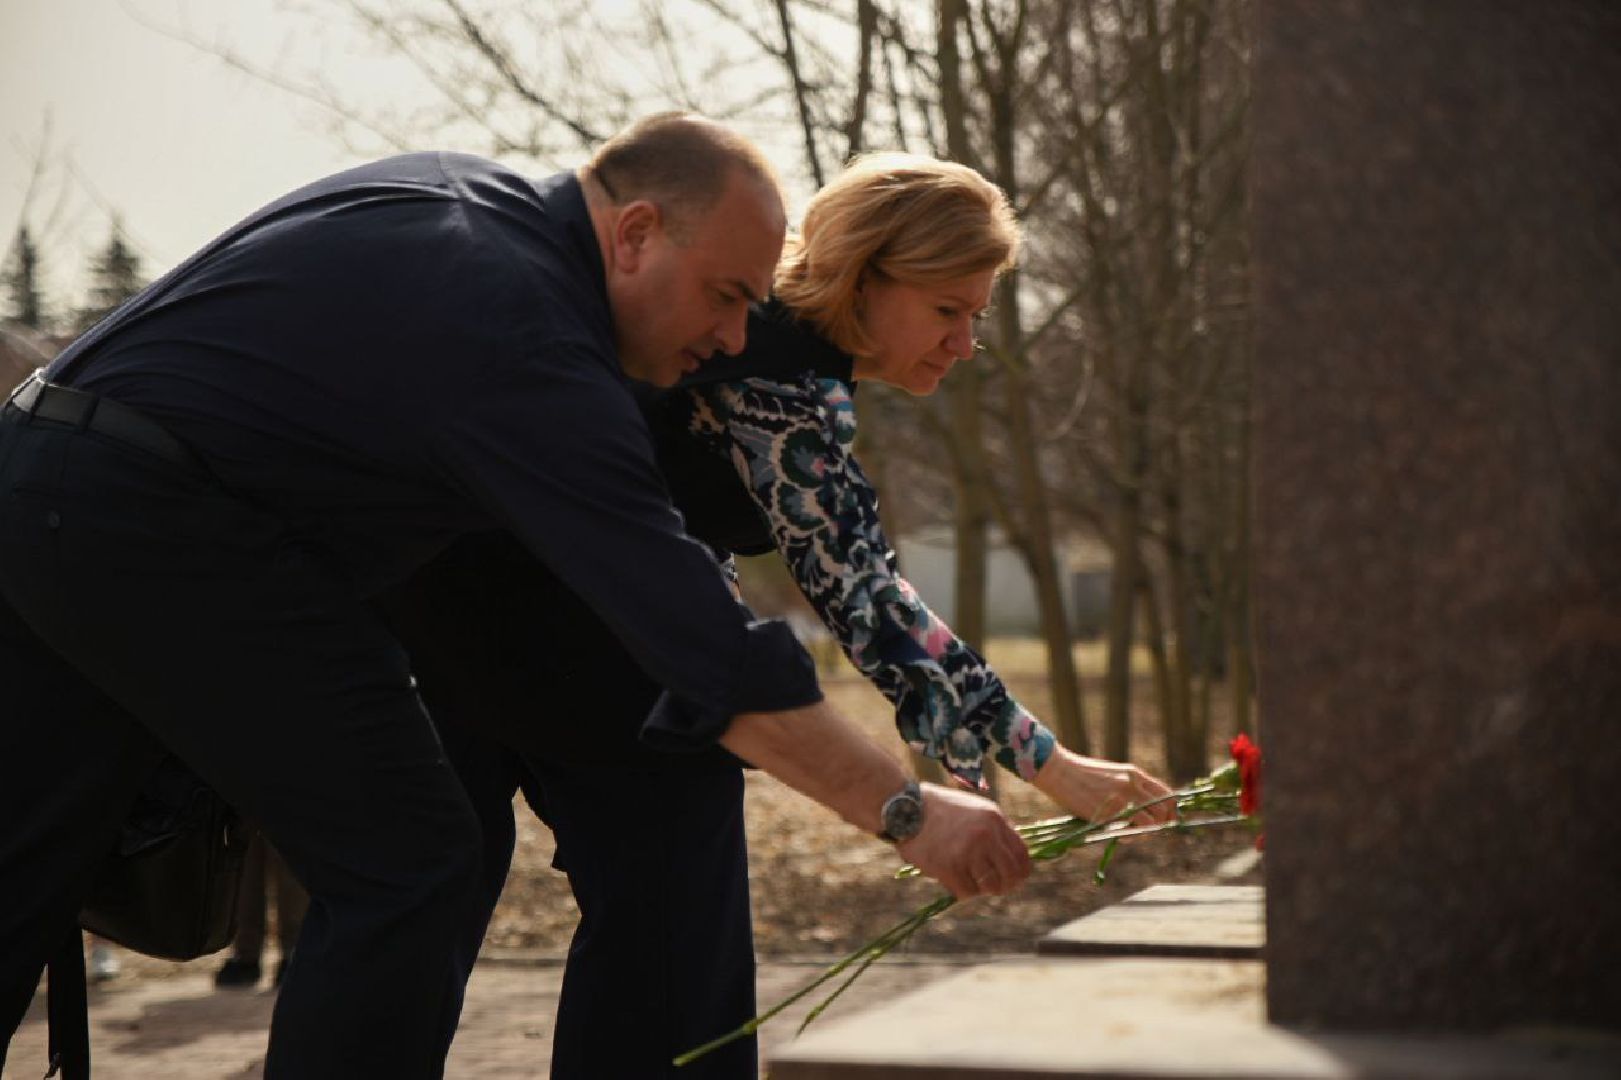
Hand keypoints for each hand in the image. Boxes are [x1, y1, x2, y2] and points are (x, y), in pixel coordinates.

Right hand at [894, 783, 1031, 899]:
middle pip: (1011, 874)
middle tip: (995, 887)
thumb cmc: (939, 808)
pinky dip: (962, 891)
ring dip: (982, 889)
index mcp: (995, 819)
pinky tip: (954, 881)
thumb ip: (995, 828)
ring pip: (991, 886)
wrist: (905, 807)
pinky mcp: (949, 867)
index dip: (1021, 871)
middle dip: (1005, 885)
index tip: (1014, 878)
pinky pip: (967, 892)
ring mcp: (967, 851)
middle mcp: (985, 835)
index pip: (1022, 854)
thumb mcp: (974, 807)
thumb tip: (1013, 853)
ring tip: (971, 882)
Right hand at [1032, 746, 1175, 827]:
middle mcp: (1133, 785)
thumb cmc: (1081, 773)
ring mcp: (1122, 799)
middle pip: (1164, 810)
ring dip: (1147, 832)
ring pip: (1152, 822)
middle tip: (1149, 831)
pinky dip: (1131, 837)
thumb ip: (1130, 787)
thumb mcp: (1112, 774)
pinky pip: (1131, 830)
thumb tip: (1144, 808)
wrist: (1059, 771)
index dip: (1171, 810)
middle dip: (1161, 824)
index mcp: (1134, 774)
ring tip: (1133, 834)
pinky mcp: (1109, 812)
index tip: (1167, 820)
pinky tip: (1121, 836)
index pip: (1166, 793)